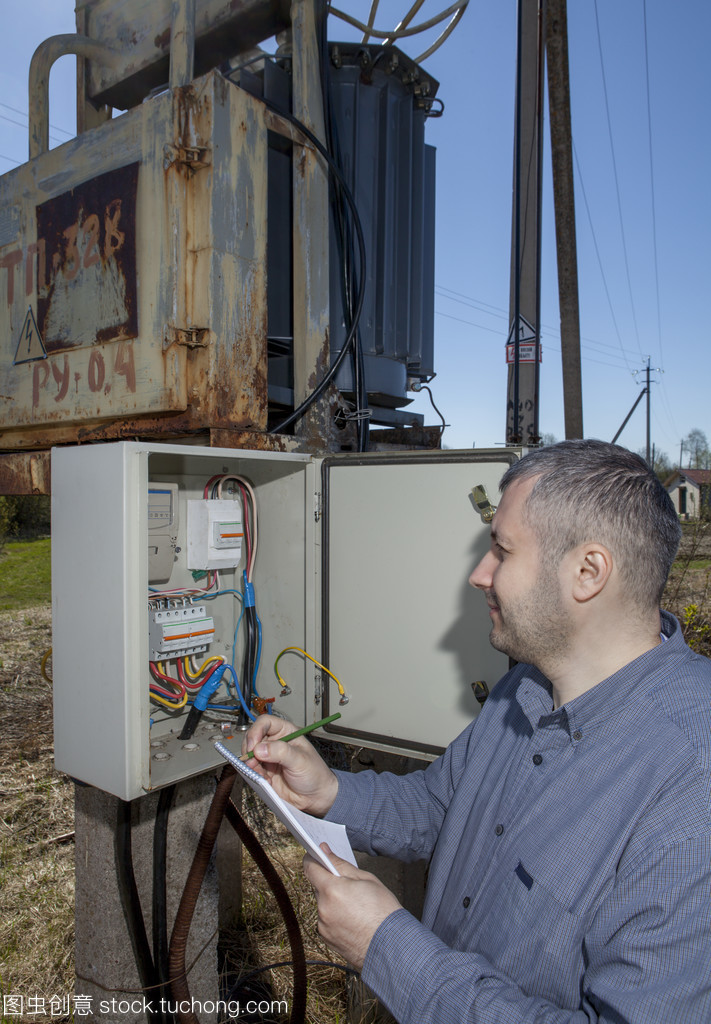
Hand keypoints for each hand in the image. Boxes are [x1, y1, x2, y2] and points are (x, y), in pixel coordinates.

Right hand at [242, 715, 338, 816]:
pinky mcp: (264, 771)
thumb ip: (281, 752)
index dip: (256, 731)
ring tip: (262, 775)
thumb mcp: (300, 760)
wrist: (314, 797)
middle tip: (253, 762)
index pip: (265, 723)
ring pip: (249, 755)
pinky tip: (266, 781)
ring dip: (252, 765)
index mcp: (286, 732)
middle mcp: (275, 742)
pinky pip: (252, 770)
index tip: (253, 746)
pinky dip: (255, 775)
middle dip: (250, 750)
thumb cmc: (314, 774)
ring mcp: (268, 757)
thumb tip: (260, 748)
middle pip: (253, 738)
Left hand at [303, 847, 402, 970]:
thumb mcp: (366, 879)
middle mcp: (323, 909)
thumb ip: (341, 865)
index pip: (310, 868)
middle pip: (318, 886)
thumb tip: (325, 852)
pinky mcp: (326, 939)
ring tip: (356, 906)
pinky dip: (335, 916)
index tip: (317, 855)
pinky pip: (326, 920)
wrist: (392, 947)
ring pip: (323, 904)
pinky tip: (353, 919)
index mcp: (332, 890)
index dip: (313, 858)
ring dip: (333, 900)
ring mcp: (323, 926)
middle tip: (350, 885)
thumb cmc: (383, 912)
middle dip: (330, 882)